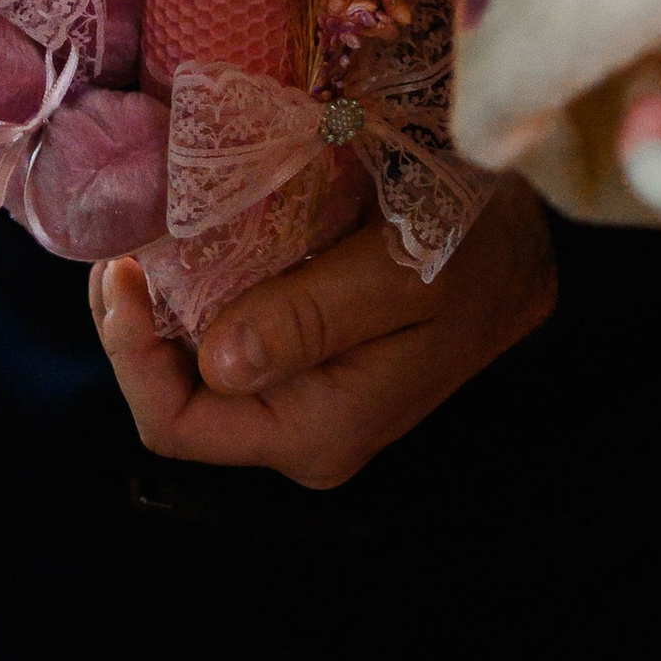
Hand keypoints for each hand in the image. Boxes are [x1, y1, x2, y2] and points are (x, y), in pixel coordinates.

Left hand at [92, 175, 557, 492]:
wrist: (537, 239)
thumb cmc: (480, 250)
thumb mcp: (404, 274)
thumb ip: (313, 317)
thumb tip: (217, 360)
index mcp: (315, 431)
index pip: (179, 424)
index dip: (131, 355)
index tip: (123, 267)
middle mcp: (301, 431)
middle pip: (179, 394)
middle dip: (140, 321)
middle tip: (125, 236)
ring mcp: (306, 396)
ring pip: (200, 362)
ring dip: (168, 301)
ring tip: (152, 229)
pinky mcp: (313, 356)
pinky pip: (235, 333)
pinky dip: (206, 287)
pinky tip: (203, 238)